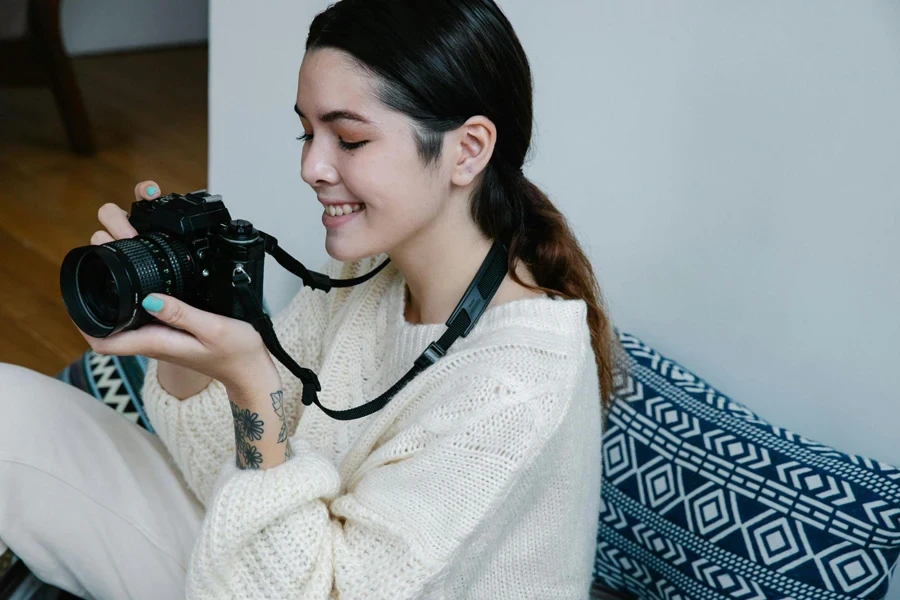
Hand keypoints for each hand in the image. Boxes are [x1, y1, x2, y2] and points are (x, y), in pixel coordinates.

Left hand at [77, 180, 280, 393]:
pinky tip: (145, 280)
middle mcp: (153, 342)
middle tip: (100, 262)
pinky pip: (144, 317)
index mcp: (157, 343)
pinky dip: (136, 298)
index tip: (78, 294)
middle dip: (96, 297)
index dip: (83, 322)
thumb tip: (148, 298)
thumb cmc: (237, 353)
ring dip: (115, 294)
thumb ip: (181, 313)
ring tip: (117, 261)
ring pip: (125, 319)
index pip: (104, 342)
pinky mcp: (172, 333)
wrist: (251, 371)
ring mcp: (162, 338)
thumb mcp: (213, 328)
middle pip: (109, 326)